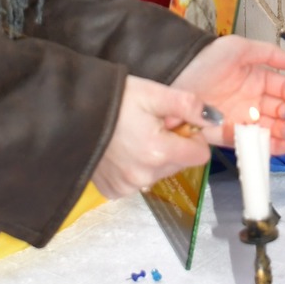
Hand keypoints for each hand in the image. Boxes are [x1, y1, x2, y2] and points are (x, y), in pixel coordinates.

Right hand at [91, 75, 211, 198]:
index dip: (192, 135)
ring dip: (154, 157)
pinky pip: (137, 181)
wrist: (69, 111)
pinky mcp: (112, 190)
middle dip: (173, 145)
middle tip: (150, 124)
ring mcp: (127, 186)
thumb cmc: (110, 99)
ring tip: (133, 135)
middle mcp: (144, 176)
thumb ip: (188, 105)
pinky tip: (121, 149)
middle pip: (180, 164)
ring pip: (159, 173)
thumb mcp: (153, 93)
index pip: (200, 155)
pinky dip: (135, 167)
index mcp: (159, 152)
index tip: (175, 122)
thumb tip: (214, 117)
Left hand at [180, 35, 284, 153]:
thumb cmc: (204, 61)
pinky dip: (273, 147)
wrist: (176, 78)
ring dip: (284, 131)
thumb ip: (269, 53)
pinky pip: (254, 143)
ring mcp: (242, 119)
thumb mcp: (237, 48)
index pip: (283, 88)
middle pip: (281, 110)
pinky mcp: (230, 135)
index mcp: (256, 79)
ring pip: (272, 128)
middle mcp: (252, 100)